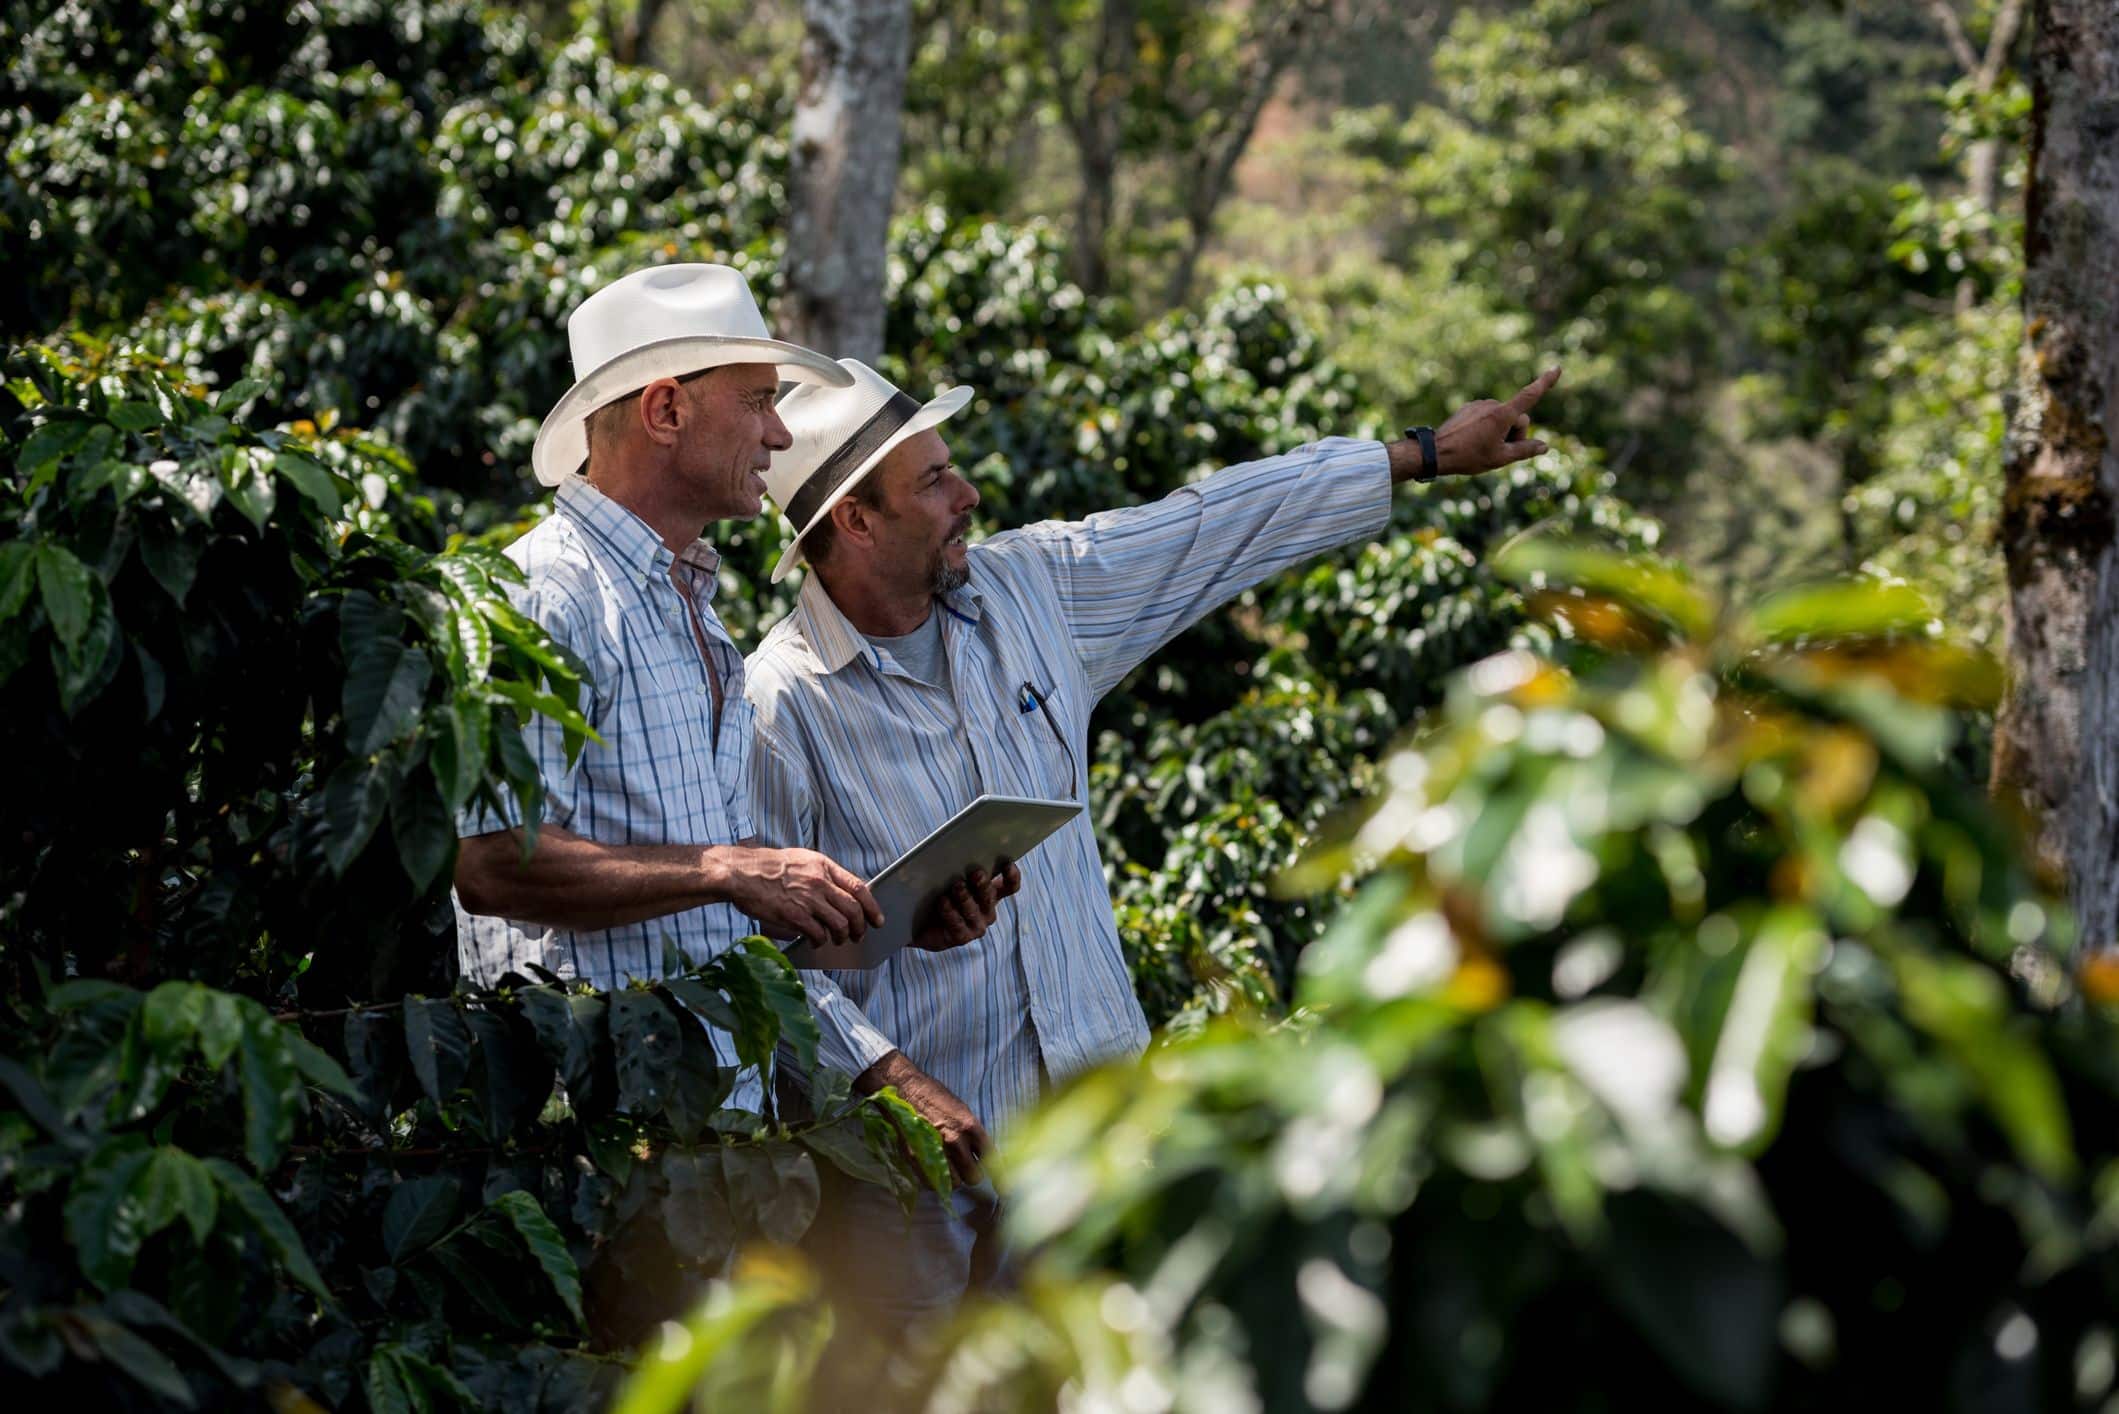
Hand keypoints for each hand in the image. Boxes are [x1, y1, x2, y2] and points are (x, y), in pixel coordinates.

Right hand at [708, 845, 882, 945]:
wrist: (742, 873)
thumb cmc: (770, 867)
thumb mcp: (803, 860)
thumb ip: (823, 875)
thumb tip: (843, 893)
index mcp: (823, 866)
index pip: (858, 887)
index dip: (872, 906)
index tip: (877, 919)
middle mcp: (819, 882)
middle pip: (853, 909)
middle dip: (860, 927)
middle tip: (858, 935)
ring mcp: (807, 899)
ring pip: (839, 924)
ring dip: (842, 937)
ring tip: (838, 940)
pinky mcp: (794, 915)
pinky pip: (817, 934)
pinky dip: (821, 942)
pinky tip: (816, 942)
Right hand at [856, 1050, 989, 1184]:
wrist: (903, 1087)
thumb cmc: (933, 1096)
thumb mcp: (962, 1110)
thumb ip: (973, 1135)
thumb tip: (981, 1156)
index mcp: (970, 1126)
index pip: (991, 1159)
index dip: (997, 1174)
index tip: (1001, 1186)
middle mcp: (955, 1140)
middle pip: (974, 1177)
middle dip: (971, 1174)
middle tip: (966, 1168)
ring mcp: (935, 1150)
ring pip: (954, 1183)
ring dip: (953, 1179)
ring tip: (948, 1167)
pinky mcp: (916, 1157)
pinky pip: (933, 1183)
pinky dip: (935, 1179)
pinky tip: (933, 1167)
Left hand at [910, 859, 1022, 951]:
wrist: (915, 922)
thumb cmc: (935, 893)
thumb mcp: (948, 876)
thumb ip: (958, 865)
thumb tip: (958, 849)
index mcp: (989, 893)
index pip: (1010, 886)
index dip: (1012, 875)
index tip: (1007, 863)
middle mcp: (987, 910)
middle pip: (990, 896)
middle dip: (984, 884)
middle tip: (976, 873)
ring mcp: (976, 926)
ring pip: (975, 911)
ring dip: (966, 897)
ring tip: (956, 885)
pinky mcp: (961, 937)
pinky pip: (958, 925)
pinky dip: (951, 912)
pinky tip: (943, 901)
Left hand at [1398, 366, 1561, 481]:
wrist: (1435, 452)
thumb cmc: (1468, 457)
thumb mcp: (1501, 458)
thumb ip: (1525, 450)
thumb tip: (1545, 446)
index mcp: (1502, 415)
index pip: (1529, 396)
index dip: (1545, 383)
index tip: (1557, 368)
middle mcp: (1492, 404)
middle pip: (1517, 418)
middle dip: (1515, 434)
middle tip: (1498, 451)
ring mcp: (1479, 404)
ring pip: (1502, 418)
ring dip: (1500, 431)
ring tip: (1482, 446)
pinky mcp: (1469, 407)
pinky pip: (1487, 416)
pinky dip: (1487, 427)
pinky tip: (1473, 439)